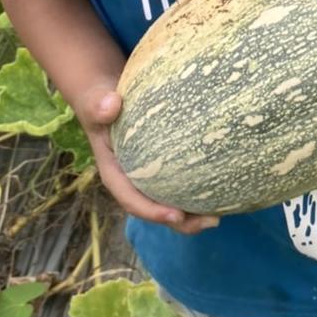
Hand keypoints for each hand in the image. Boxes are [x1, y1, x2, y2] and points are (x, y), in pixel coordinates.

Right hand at [78, 86, 219, 235]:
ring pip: (169, 199)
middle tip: (210, 222)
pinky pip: (179, 180)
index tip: (175, 215)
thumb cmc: (100, 99)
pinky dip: (198, 188)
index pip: (130, 197)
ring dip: (192, 212)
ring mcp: (148, 172)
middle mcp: (132, 177)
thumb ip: (97, 105)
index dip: (152, 211)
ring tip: (219, 215)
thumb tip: (110, 105)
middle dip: (180, 220)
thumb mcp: (94, 100)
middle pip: (155, 207)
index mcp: (114, 171)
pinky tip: (222, 189)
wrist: (106, 94)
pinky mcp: (163, 162)